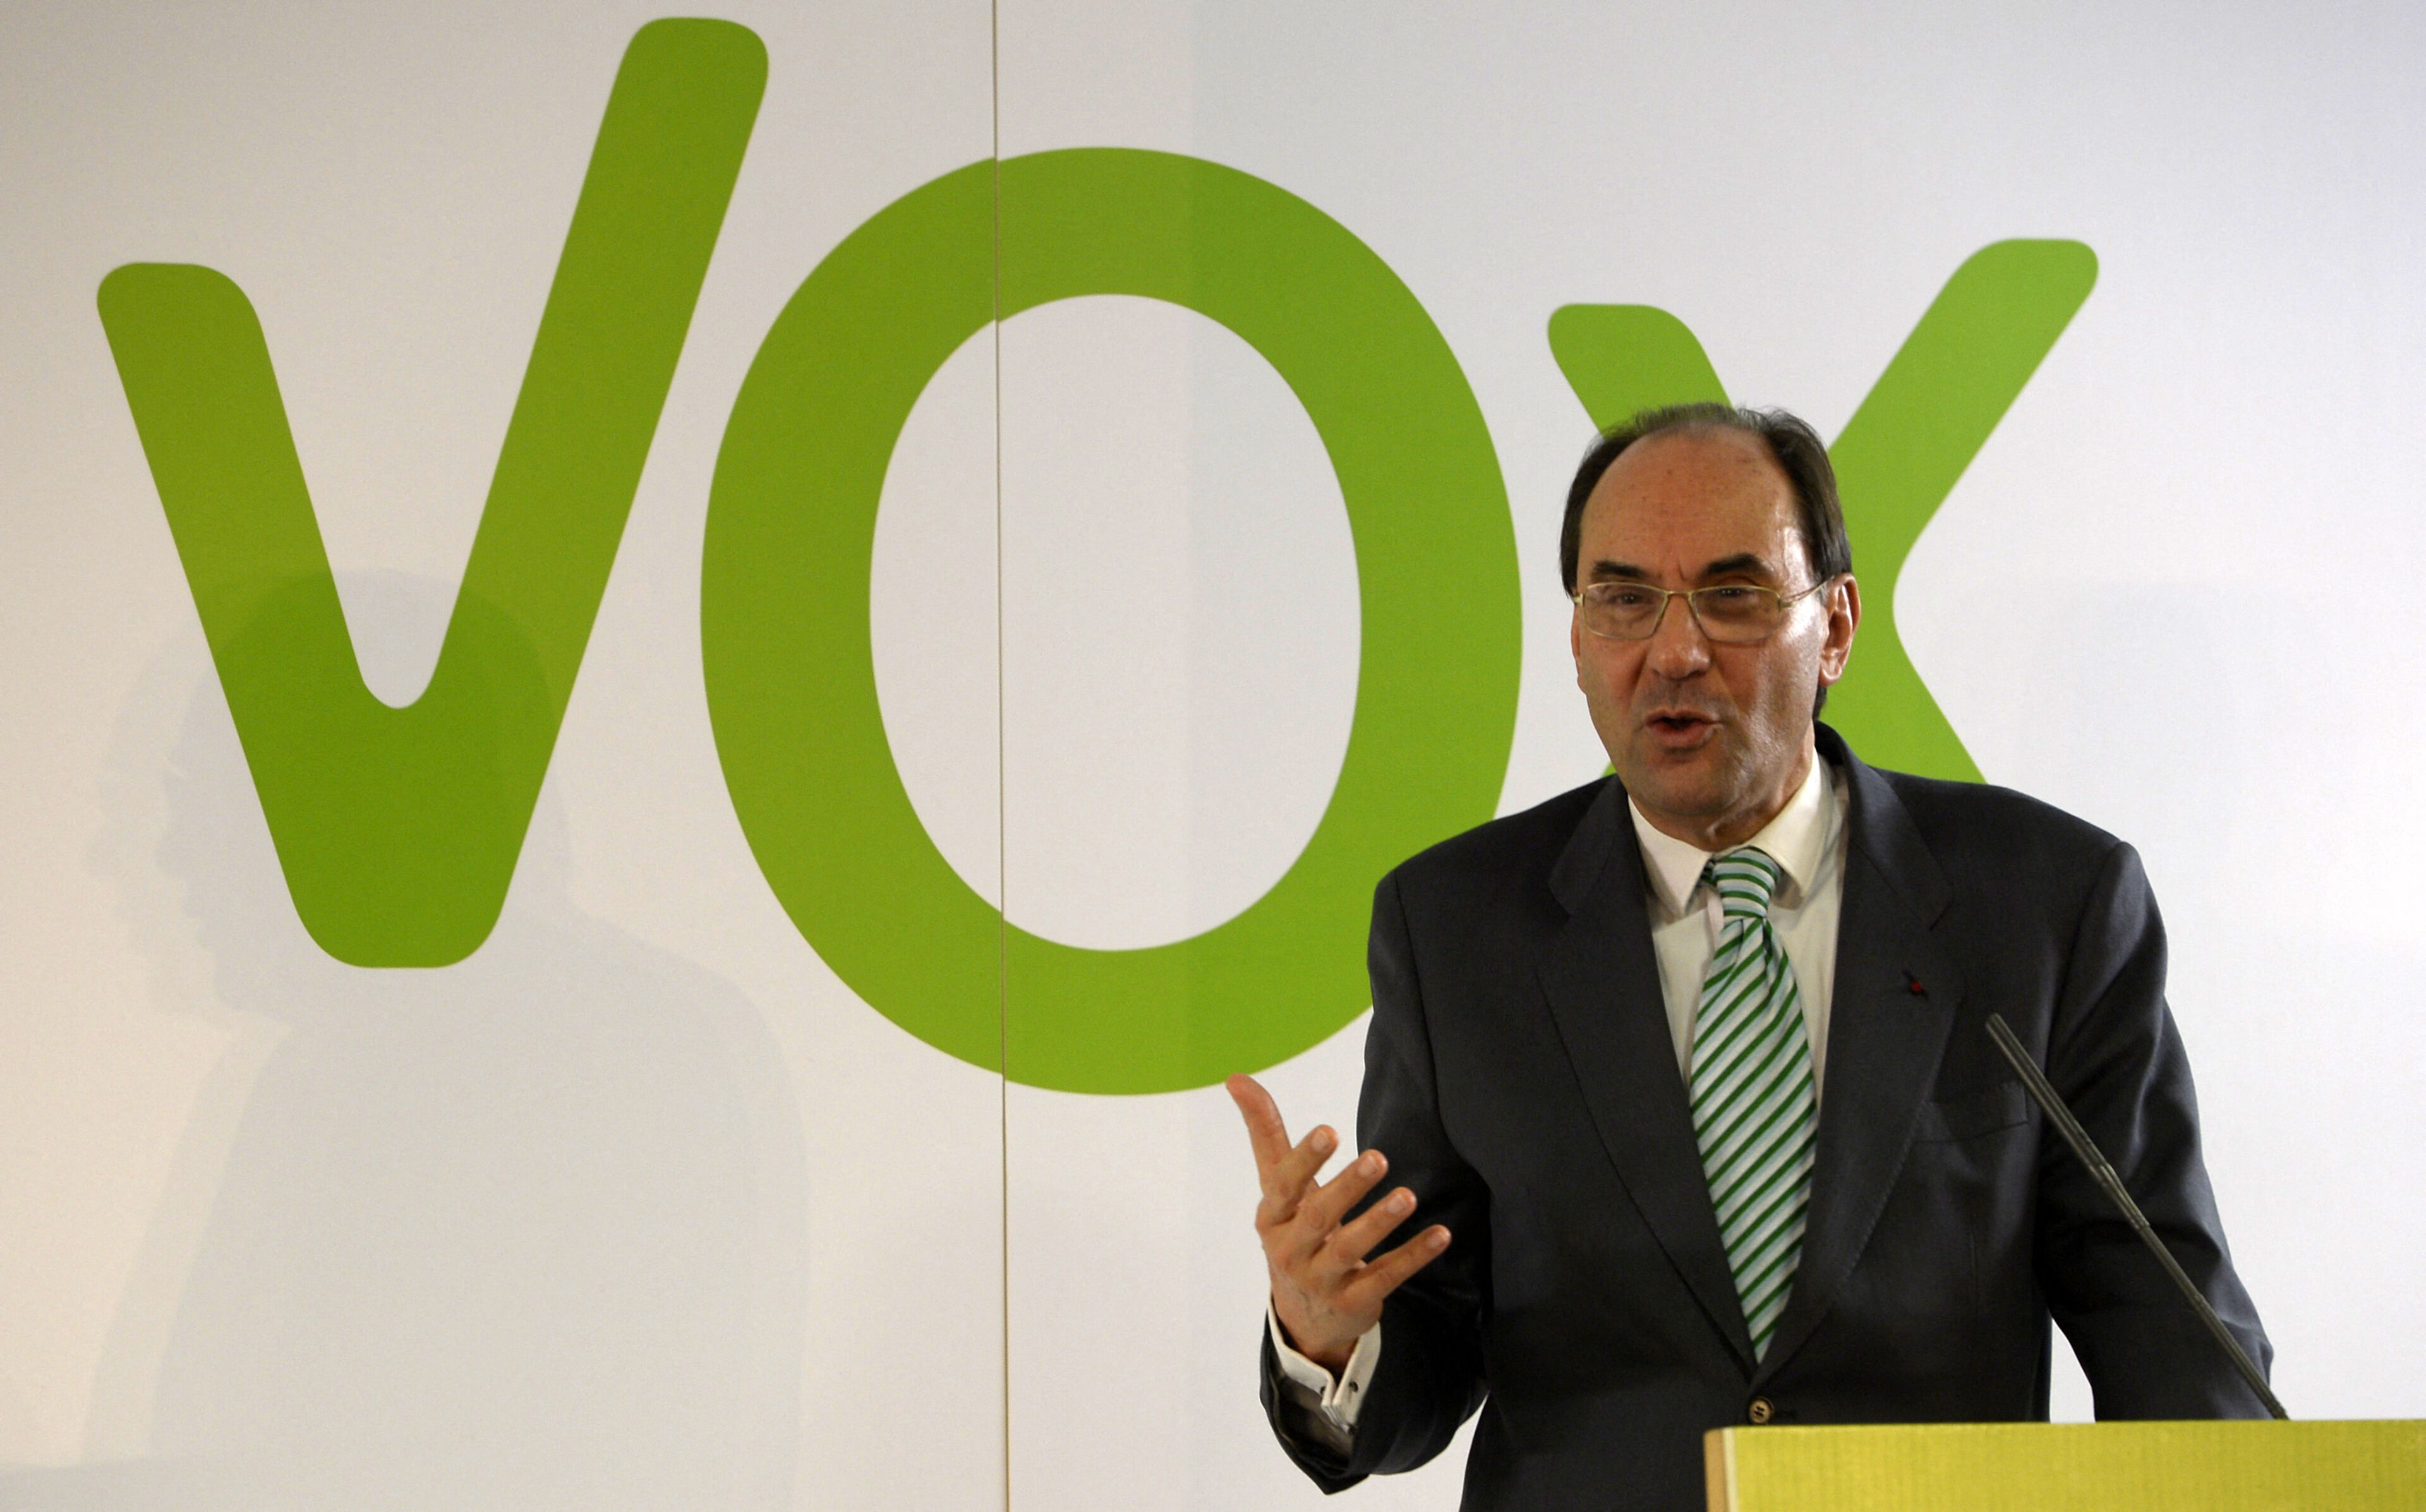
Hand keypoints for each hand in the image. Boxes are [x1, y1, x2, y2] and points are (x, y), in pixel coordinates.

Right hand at [1226, 1073, 1451, 1372]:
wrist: (1303, 1315)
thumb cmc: (1292, 1232)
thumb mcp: (1276, 1188)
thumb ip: (1265, 1133)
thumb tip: (1237, 1078)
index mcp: (1272, 1216)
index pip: (1284, 1184)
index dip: (1305, 1158)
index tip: (1329, 1130)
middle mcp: (1291, 1250)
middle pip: (1318, 1217)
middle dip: (1347, 1187)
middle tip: (1378, 1158)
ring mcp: (1321, 1279)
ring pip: (1351, 1250)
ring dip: (1380, 1221)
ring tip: (1408, 1196)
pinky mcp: (1353, 1302)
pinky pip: (1386, 1277)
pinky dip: (1413, 1256)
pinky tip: (1440, 1234)